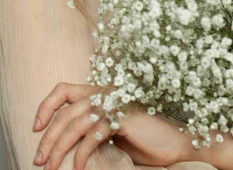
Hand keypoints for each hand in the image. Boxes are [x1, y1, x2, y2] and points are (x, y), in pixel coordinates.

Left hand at [32, 82, 192, 169]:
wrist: (176, 142)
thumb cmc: (144, 140)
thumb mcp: (112, 133)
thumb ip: (92, 130)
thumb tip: (63, 144)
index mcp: (102, 93)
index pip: (65, 89)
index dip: (47, 105)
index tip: (36, 127)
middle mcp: (107, 93)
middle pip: (66, 110)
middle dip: (48, 137)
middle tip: (40, 160)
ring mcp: (116, 102)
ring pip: (76, 123)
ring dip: (60, 148)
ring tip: (53, 168)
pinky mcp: (124, 116)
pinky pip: (94, 134)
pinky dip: (83, 153)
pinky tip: (79, 168)